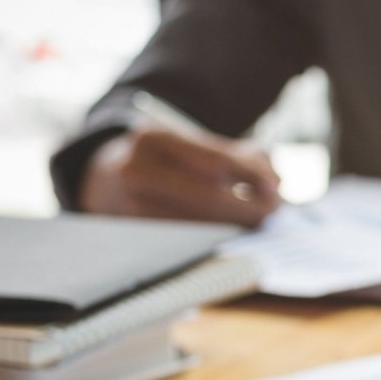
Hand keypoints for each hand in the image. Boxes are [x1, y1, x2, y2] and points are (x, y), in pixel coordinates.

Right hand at [79, 125, 281, 227]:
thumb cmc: (164, 158)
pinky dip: (216, 235)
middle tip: (273, 211)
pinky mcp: (135, 235)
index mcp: (153, 139)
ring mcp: (131, 206)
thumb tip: (273, 181)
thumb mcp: (192, 143)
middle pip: (208, 197)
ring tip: (256, 220)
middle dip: (249, 207)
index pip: (213, 160)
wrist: (105, 177)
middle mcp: (136, 171)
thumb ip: (239, 154)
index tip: (275, 186)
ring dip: (236, 225)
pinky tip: (231, 231)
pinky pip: (187, 240)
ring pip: (199, 224)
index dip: (250, 175)